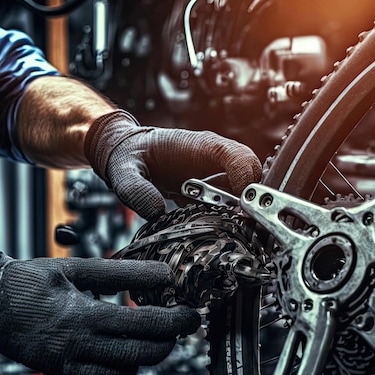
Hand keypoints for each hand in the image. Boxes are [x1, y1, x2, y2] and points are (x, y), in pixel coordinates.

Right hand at [0, 249, 200, 374]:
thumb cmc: (28, 281)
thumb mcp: (75, 268)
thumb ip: (120, 272)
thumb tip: (159, 273)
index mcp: (83, 315)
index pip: (143, 322)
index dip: (175, 320)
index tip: (191, 312)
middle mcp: (78, 345)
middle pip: (141, 353)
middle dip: (171, 340)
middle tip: (183, 324)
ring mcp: (70, 363)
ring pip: (127, 371)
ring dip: (150, 355)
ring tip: (158, 335)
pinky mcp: (63, 371)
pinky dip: (125, 369)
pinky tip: (129, 351)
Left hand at [84, 110, 261, 219]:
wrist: (126, 154)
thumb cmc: (128, 154)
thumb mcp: (124, 171)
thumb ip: (136, 189)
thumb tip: (156, 212)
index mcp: (201, 146)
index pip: (239, 157)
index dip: (246, 181)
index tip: (239, 205)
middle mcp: (214, 158)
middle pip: (251, 175)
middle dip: (250, 201)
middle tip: (237, 224)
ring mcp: (213, 174)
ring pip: (243, 191)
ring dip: (240, 212)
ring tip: (225, 228)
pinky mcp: (209, 190)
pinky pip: (229, 203)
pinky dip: (228, 217)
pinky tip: (213, 227)